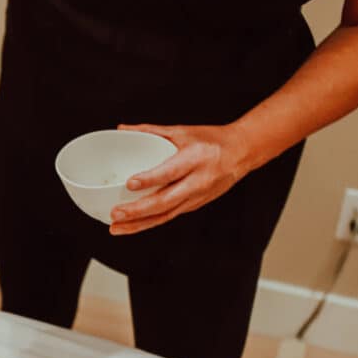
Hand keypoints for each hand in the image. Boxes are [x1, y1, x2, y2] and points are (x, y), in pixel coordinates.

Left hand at [109, 123, 251, 234]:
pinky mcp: (194, 206)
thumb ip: (151, 132)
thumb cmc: (212, 140)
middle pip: (165, 201)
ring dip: (139, 224)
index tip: (129, 183)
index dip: (149, 179)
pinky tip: (131, 226)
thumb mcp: (183, 131)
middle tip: (115, 213)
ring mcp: (196, 197)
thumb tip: (122, 129)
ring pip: (165, 215)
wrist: (242, 152)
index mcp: (195, 158)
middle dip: (138, 210)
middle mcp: (197, 181)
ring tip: (116, 228)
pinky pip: (168, 217)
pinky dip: (148, 223)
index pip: (170, 172)